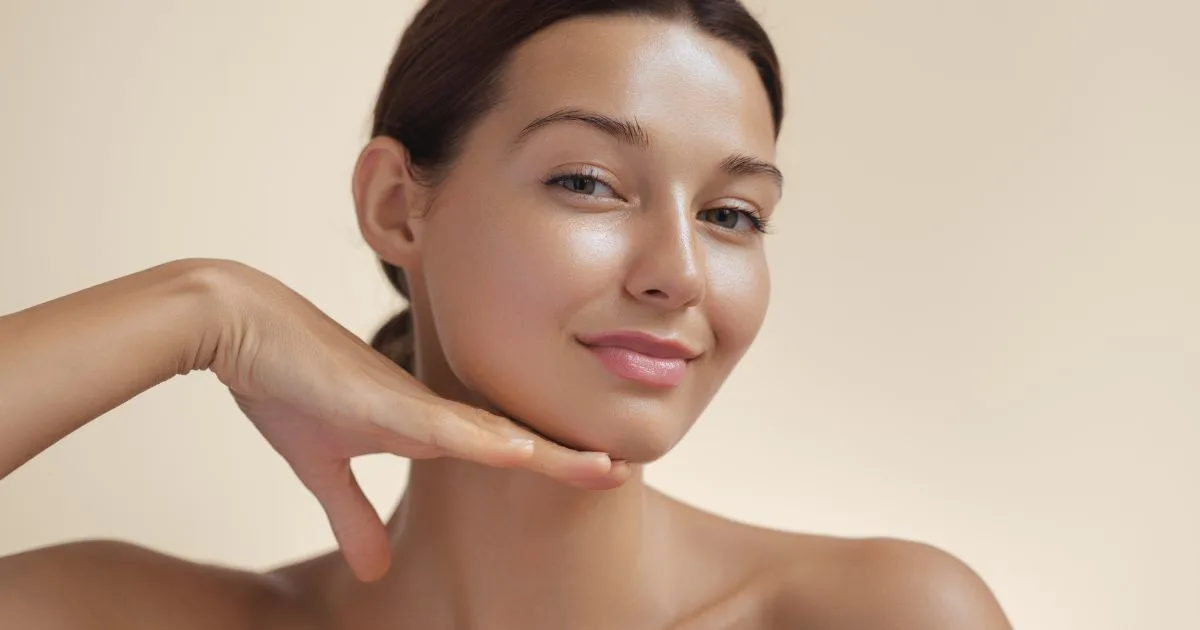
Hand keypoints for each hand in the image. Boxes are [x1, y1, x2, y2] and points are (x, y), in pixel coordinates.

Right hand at [194, 261, 629, 580]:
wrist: (241, 325)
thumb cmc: (285, 382)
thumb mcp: (321, 467)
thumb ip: (352, 514)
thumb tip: (374, 571)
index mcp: (422, 426)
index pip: (498, 449)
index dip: (546, 462)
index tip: (592, 473)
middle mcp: (430, 412)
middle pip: (512, 439)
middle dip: (568, 459)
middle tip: (622, 472)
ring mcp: (411, 403)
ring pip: (494, 433)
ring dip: (549, 453)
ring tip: (605, 469)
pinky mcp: (381, 400)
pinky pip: (441, 425)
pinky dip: (482, 442)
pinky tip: (522, 452)